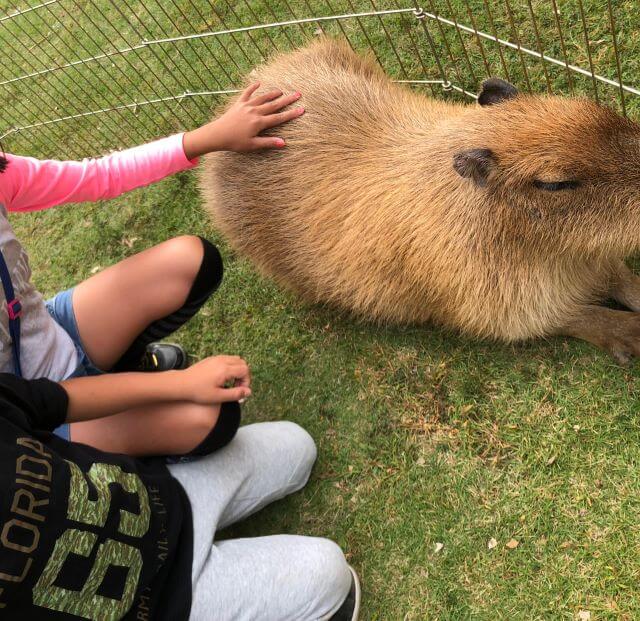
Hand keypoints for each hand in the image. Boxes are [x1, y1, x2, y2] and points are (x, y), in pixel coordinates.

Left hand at [178, 355, 251, 403]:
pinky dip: (230, 367)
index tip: (240, 391)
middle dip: (243, 375)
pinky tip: (222, 378)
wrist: (181, 383)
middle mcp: (222, 360)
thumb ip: (235, 394)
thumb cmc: (198, 391)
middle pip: (242, 363)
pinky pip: (227, 359)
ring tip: (230, 382)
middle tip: (236, 387)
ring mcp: (216, 358)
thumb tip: (249, 392)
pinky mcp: (211, 359)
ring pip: (235, 359)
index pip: (245, 370)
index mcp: (225, 369)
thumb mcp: (218, 397)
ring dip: (237, 370)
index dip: (246, 381)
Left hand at [183, 83, 304, 156]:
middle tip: (297, 94)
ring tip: (282, 91)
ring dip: (273, 93)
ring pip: (262, 97)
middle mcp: (255, 111)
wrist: (217, 134)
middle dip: (287, 100)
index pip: (279, 118)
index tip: (302, 109)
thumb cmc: (235, 142)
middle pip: (274, 105)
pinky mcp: (238, 104)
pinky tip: (258, 83)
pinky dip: (252, 87)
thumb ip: (268, 142)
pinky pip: (247, 93)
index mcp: (259, 123)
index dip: (291, 114)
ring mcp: (246, 106)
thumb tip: (284, 143)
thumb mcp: (253, 145)